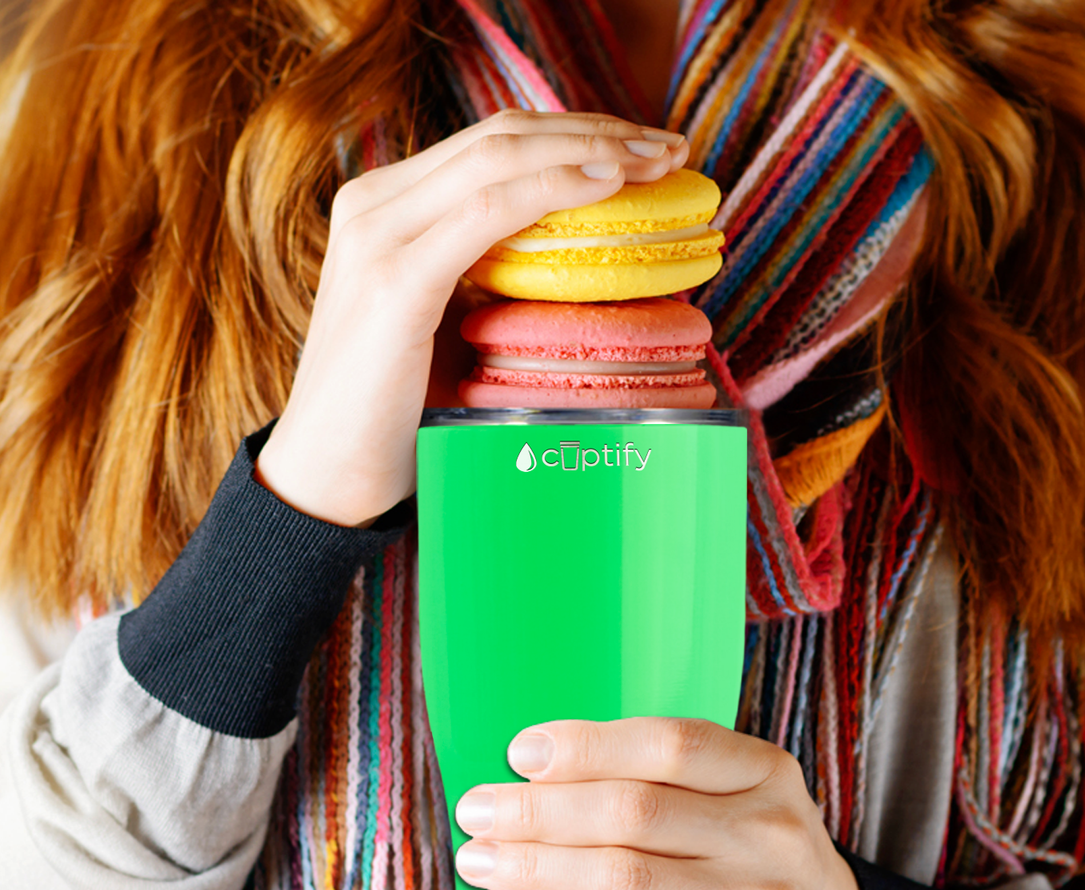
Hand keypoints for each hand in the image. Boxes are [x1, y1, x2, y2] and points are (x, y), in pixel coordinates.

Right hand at [255, 110, 688, 526]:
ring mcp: (378, 235)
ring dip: (590, 151)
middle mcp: (374, 204)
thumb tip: (576, 266)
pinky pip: (487, 213)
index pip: (491, 144)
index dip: (573, 134)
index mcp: (386, 208)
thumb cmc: (394, 413)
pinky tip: (606, 186)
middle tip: (668, 147)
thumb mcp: (446, 326)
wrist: (329, 476)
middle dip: (596, 130)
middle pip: (503, 136)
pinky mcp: (394, 281)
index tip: (642, 148)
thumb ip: (489, 281)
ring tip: (657, 161)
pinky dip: (552, 190)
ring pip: (500, 158)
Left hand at [453, 718, 862, 889]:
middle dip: (538, 809)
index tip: (520, 752)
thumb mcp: (746, 798)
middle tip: (476, 809)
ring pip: (621, 876)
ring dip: (534, 865)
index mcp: (765, 772)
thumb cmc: (761, 862)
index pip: (670, 743)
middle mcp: (767, 833)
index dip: (587, 744)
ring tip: (478, 859)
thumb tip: (540, 764)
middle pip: (632, 809)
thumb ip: (672, 776)